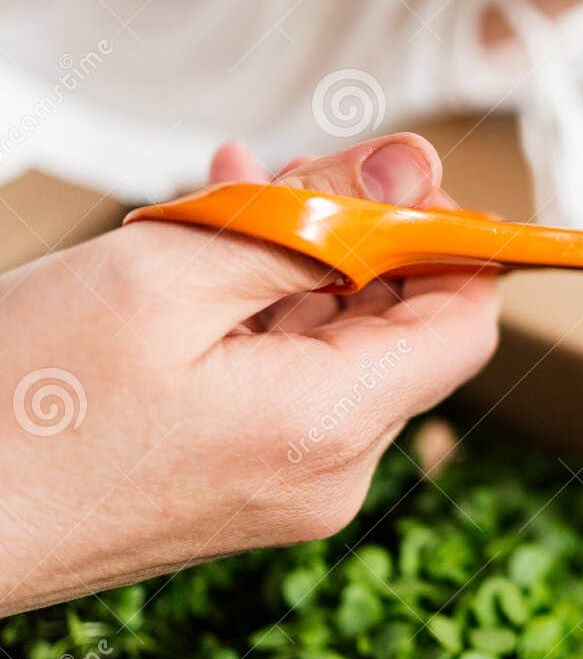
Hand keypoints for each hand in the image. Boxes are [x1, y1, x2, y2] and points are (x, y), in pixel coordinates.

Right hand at [0, 134, 499, 615]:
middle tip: (295, 167)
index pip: (462, 322)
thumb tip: (410, 169)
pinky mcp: (239, 491)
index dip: (453, 237)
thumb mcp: (169, 276)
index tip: (404, 176)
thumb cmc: (20, 403)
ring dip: (303, 263)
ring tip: (236, 189)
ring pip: (336, 350)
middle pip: (400, 331)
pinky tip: (213, 249)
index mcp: (328, 427)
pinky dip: (264, 314)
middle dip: (360, 236)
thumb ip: (311, 220)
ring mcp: (285, 491)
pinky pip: (288, 386)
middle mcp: (327, 474)